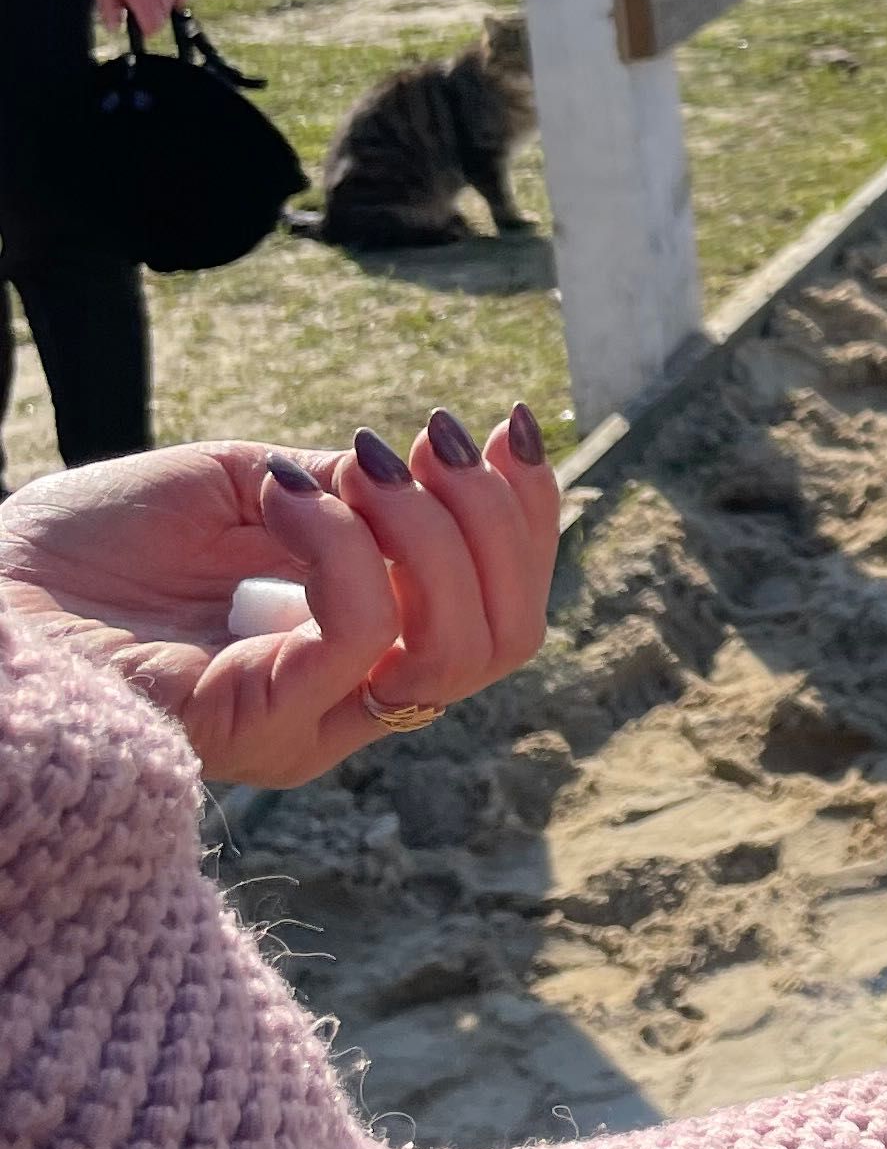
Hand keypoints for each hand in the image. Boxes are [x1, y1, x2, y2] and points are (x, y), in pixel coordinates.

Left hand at [0, 414, 561, 785]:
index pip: (504, 607)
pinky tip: (282, 496)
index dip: (527, 514)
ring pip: (458, 645)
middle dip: (497, 519)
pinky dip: (342, 544)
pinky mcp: (265, 723)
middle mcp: (353, 696)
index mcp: (361, 644)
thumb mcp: (255, 484)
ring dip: (432, 530)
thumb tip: (436, 467)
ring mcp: (315, 719)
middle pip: (508, 635)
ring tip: (358, 465)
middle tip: (431, 441)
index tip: (508, 425)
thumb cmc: (97, 541)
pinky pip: (358, 633)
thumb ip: (352, 491)